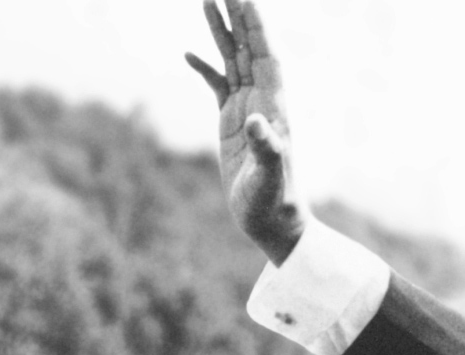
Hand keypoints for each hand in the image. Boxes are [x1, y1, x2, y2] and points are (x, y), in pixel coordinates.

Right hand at [185, 1, 306, 264]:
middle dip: (237, 16)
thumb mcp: (269, 178)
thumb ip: (267, 150)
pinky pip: (218, 85)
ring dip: (221, 32)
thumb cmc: (275, 203)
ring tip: (207, 0)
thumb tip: (256, 123)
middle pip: (249, 48)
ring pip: (233, 60)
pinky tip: (188, 53)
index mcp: (274, 105)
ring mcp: (246, 109)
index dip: (255, 26)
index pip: (265, 55)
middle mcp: (263, 101)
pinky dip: (205, 67)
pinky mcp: (232, 123)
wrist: (273, 222)